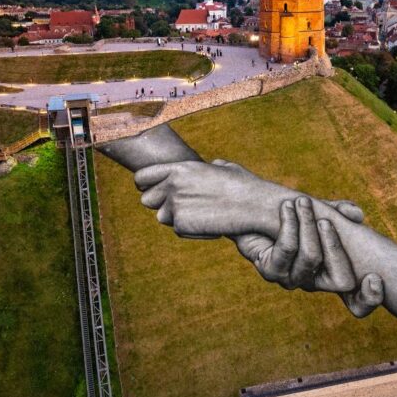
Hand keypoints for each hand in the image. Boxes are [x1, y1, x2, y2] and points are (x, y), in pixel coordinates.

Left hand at [135, 159, 295, 238]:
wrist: (255, 205)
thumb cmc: (245, 186)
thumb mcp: (224, 168)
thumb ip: (208, 168)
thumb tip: (211, 166)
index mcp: (179, 168)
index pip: (142, 177)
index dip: (147, 185)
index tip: (156, 190)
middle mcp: (172, 185)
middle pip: (147, 200)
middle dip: (160, 204)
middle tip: (181, 207)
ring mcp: (175, 206)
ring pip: (162, 218)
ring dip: (177, 218)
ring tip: (202, 215)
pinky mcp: (182, 225)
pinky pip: (178, 230)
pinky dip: (193, 229)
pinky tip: (211, 224)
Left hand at [234, 197, 383, 317]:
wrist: (253, 214)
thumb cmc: (293, 216)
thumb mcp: (321, 211)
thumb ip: (339, 212)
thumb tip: (357, 214)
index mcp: (332, 274)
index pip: (358, 303)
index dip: (369, 298)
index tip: (375, 278)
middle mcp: (314, 282)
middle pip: (340, 278)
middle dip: (334, 243)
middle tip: (324, 217)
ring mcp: (292, 280)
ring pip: (311, 257)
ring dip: (307, 224)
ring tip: (301, 201)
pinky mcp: (270, 272)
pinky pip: (287, 249)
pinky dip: (290, 224)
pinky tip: (286, 208)